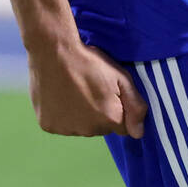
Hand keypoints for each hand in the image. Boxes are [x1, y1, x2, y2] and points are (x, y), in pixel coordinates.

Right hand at [28, 40, 146, 137]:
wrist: (54, 53)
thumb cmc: (91, 62)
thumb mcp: (121, 77)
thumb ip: (135, 105)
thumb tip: (139, 133)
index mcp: (109, 119)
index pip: (122, 127)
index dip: (118, 109)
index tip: (109, 93)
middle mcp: (88, 131)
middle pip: (101, 128)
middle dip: (100, 113)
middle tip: (91, 88)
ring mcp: (67, 130)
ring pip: (81, 127)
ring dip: (81, 115)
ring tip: (75, 90)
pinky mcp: (48, 126)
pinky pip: (62, 125)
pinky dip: (63, 115)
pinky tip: (61, 96)